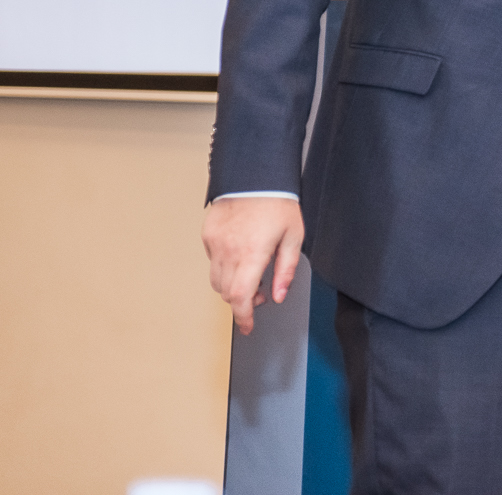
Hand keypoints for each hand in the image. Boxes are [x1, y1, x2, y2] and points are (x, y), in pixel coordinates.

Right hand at [202, 195, 303, 333]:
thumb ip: (286, 270)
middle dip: (243, 302)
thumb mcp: (294, 237)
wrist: (256, 175)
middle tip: (260, 295)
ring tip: (251, 275)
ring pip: (216, 280)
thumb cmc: (278, 203)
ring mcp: (215, 243)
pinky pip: (212, 261)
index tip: (248, 327)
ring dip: (231, 287)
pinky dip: (224, 268)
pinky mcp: (208, 235)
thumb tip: (278, 296)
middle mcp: (229, 251)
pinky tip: (240, 256)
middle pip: (227, 293)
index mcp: (253, 253)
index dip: (243, 317)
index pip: (241, 297)